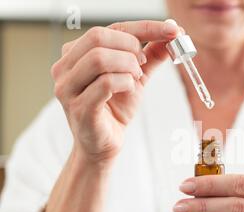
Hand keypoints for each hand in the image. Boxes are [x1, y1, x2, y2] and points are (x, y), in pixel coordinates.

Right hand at [51, 20, 179, 164]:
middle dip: (130, 47)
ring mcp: (68, 88)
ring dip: (128, 66)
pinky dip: (126, 83)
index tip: (172, 30)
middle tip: (143, 63)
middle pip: (98, 36)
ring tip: (136, 79)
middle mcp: (65, 68)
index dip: (144, 27)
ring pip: (100, 58)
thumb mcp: (135, 78)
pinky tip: (130, 90)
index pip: (108, 28)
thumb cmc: (114, 110)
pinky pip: (106, 83)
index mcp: (75, 54)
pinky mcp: (79, 108)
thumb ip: (150, 56)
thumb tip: (172, 35)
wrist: (103, 146)